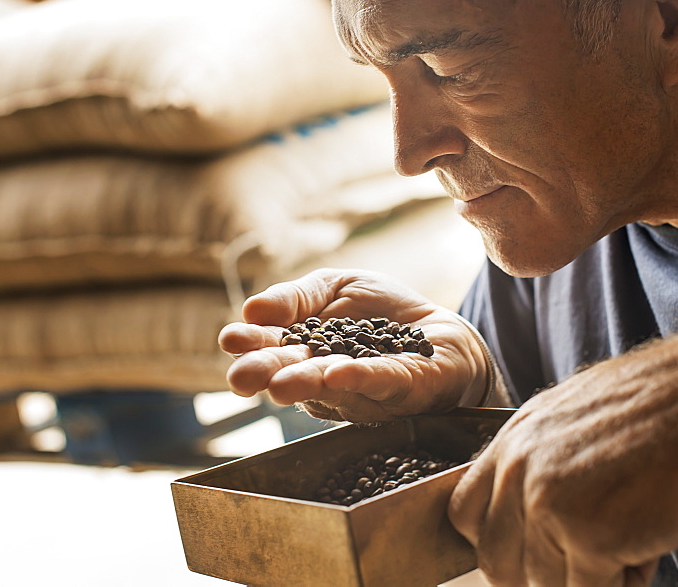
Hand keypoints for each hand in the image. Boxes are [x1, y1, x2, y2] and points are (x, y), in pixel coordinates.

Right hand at [219, 268, 489, 421]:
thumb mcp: (336, 287)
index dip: (251, 346)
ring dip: (304, 384)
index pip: (273, 348)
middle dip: (267, 374)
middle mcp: (327, 378)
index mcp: (305, 352)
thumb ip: (296, 296)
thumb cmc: (385, 314)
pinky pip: (379, 383)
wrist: (446, 331)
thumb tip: (252, 309)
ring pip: (330, 387)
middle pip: (293, 375)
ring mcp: (364, 389)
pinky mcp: (404, 389)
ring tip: (280, 384)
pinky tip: (337, 374)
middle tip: (240, 377)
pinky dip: (359, 379)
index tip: (231, 339)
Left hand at [448, 336, 677, 585]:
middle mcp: (518, 470)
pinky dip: (622, 585)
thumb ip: (537, 466)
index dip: (496, 543)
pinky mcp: (586, 537)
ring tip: (629, 539)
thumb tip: (528, 528)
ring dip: (589, 577)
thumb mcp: (570, 422)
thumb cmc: (655, 415)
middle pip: (496, 563)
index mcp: (511, 441)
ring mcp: (547, 504)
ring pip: (544, 584)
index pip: (464, 515)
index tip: (527, 553)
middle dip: (540, 575)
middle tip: (585, 562)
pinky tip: (643, 551)